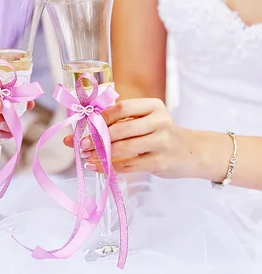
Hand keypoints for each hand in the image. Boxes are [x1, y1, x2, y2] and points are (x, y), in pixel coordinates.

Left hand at [63, 98, 201, 177]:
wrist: (193, 152)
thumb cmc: (163, 135)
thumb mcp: (150, 120)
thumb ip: (125, 121)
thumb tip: (89, 125)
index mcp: (154, 106)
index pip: (123, 108)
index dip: (102, 117)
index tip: (86, 125)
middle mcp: (159, 121)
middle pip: (120, 129)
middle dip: (97, 137)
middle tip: (80, 144)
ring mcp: (161, 142)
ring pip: (123, 148)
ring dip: (100, 153)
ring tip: (86, 156)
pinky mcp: (160, 161)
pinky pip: (129, 165)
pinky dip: (109, 167)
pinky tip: (97, 166)